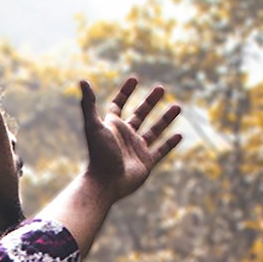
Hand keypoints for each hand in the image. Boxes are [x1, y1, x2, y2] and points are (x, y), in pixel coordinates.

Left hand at [80, 75, 181, 205]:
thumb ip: (89, 103)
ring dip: (165, 119)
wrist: (105, 183)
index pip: (119, 104)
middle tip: (161, 88)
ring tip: (178, 106)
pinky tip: (180, 135)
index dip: (125, 92)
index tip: (135, 79)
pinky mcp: (146, 162)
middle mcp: (125, 136)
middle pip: (140, 114)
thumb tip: (82, 81)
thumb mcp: (94, 126)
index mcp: (113, 126)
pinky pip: (161, 151)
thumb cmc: (99, 154)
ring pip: (154, 130)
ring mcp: (137, 149)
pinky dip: (170, 143)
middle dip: (150, 101)